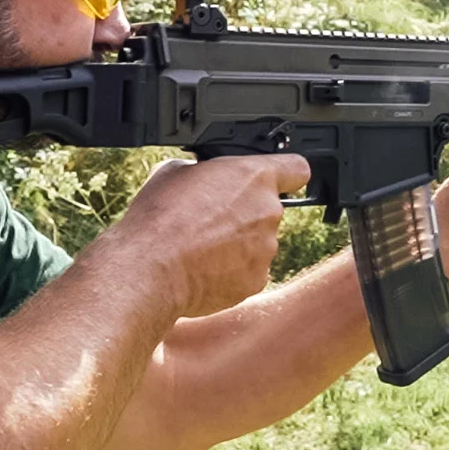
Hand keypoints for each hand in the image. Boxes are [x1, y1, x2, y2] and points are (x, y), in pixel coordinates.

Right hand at [111, 154, 311, 317]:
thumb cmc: (160, 217)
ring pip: (258, 242)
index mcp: (255, 177)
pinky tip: (204, 267)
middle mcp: (269, 212)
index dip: (285, 174)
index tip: (274, 180)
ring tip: (202, 246)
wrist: (151, 268)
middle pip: (269, 209)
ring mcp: (266, 249)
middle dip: (246, 212)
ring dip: (239, 242)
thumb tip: (205, 178)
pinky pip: (249, 270)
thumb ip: (204, 171)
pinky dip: (232, 269)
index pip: (297, 168)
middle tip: (212, 218)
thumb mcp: (175, 171)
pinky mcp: (256, 281)